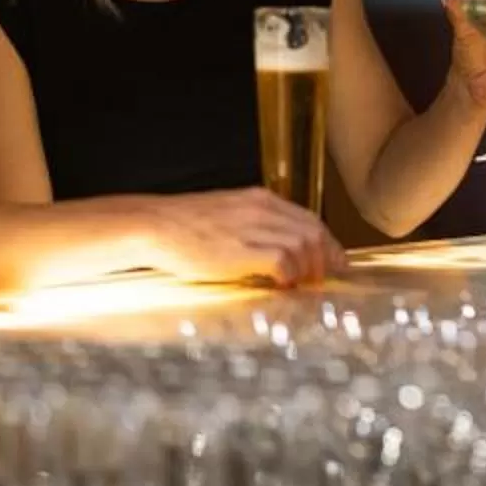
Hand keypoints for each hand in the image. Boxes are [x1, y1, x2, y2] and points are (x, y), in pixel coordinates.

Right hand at [143, 189, 345, 285]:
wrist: (151, 226)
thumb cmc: (183, 227)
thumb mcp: (226, 216)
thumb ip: (254, 227)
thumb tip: (277, 249)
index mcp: (259, 200)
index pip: (309, 219)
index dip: (327, 243)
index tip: (334, 262)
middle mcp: (261, 209)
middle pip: (313, 231)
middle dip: (326, 258)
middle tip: (324, 280)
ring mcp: (252, 228)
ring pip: (304, 245)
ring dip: (309, 269)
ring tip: (301, 285)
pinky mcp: (241, 250)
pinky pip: (284, 260)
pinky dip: (290, 275)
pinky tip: (282, 285)